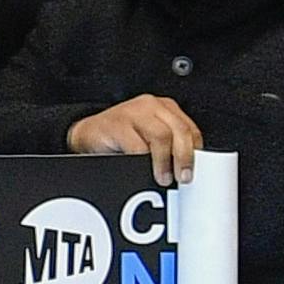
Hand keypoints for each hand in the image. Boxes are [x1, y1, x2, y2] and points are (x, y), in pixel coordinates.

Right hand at [69, 93, 206, 182]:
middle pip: (180, 130)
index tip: (195, 171)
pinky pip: (137, 146)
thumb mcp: (149, 138)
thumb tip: (185, 170)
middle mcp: (152, 106)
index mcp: (165, 108)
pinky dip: (143, 161)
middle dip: (184, 158)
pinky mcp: (117, 123)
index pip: (191, 129)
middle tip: (183, 177)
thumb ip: (168, 146)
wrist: (87, 133)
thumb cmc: (120, 138)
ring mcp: (134, 112)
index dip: (196, 152)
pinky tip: (142, 169)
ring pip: (162, 136)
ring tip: (162, 177)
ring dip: (164, 162)